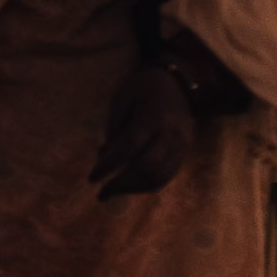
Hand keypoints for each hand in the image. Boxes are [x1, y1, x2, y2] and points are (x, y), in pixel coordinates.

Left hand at [90, 63, 196, 199]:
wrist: (179, 83)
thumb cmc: (144, 88)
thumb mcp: (122, 98)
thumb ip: (114, 127)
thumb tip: (105, 157)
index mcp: (152, 116)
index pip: (129, 147)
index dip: (109, 165)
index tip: (92, 178)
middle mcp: (170, 133)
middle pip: (147, 168)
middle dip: (122, 184)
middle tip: (102, 192)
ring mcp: (181, 145)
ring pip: (159, 177)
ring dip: (134, 189)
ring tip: (113, 190)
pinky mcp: (184, 153)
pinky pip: (167, 176)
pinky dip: (146, 185)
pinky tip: (129, 185)